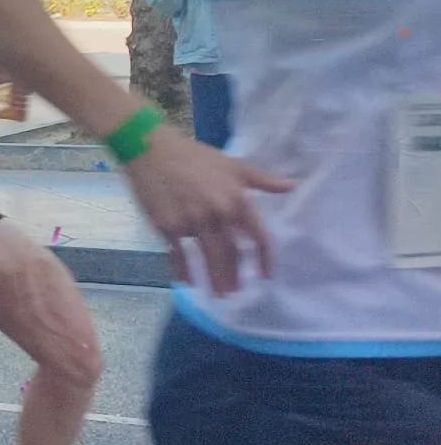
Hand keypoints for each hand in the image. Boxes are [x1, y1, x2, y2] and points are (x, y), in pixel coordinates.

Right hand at [122, 127, 293, 294]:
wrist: (150, 149)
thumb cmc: (195, 157)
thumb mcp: (233, 165)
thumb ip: (263, 180)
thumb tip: (293, 185)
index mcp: (236, 200)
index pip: (258, 237)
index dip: (265, 260)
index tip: (267, 277)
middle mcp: (217, 214)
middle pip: (231, 254)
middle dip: (235, 277)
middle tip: (235, 294)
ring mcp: (191, 222)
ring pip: (207, 258)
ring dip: (214, 279)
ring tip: (218, 295)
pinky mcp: (167, 226)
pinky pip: (178, 255)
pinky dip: (182, 271)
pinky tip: (185, 281)